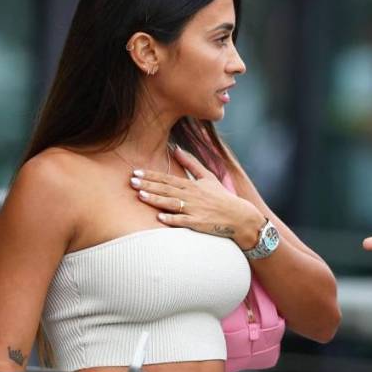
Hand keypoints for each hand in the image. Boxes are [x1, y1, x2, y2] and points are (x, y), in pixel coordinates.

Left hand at [130, 146, 264, 245]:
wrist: (239, 216)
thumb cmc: (222, 197)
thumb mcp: (208, 177)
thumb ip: (192, 163)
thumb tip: (176, 148)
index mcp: (192, 185)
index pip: (167, 179)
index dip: (151, 175)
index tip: (136, 172)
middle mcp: (192, 196)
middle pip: (166, 189)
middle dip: (148, 185)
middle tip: (132, 181)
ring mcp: (195, 210)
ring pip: (172, 204)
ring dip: (156, 199)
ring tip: (140, 195)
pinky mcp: (198, 223)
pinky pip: (183, 221)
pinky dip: (172, 219)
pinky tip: (160, 218)